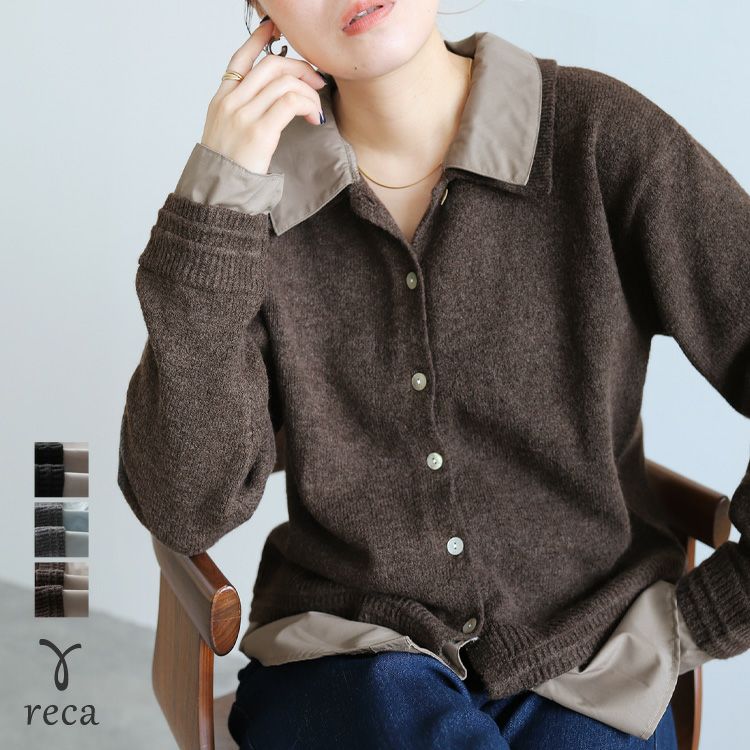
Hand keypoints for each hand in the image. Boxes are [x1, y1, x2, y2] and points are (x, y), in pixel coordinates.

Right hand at [201, 19, 326, 174]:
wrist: (218, 195)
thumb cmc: (227, 169)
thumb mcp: (226, 133)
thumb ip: (243, 112)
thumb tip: (273, 101)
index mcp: (221, 99)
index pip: (241, 57)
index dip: (260, 39)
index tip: (277, 30)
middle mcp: (231, 102)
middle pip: (271, 64)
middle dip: (300, 67)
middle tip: (317, 80)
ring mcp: (243, 115)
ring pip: (284, 81)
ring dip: (309, 90)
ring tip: (316, 109)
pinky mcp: (259, 132)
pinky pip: (291, 102)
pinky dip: (308, 105)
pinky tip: (314, 119)